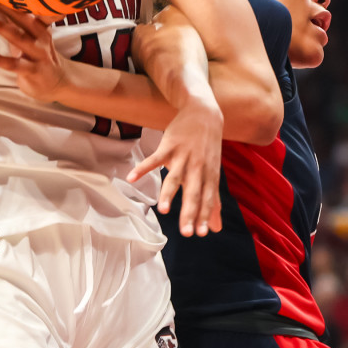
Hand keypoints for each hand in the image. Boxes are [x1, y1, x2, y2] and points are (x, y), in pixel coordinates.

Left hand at [0, 0, 67, 101]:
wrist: (59, 83)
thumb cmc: (38, 58)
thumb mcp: (33, 38)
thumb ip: (18, 23)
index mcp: (39, 26)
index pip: (21, 7)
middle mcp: (40, 36)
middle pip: (19, 16)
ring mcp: (38, 54)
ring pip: (17, 36)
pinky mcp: (34, 71)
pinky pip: (13, 64)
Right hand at [128, 98, 222, 236]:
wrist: (204, 114)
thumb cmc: (208, 148)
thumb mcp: (213, 173)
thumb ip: (214, 202)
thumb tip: (216, 228)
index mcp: (209, 175)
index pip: (208, 198)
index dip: (204, 215)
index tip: (201, 233)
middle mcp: (197, 167)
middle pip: (193, 192)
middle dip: (190, 212)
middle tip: (187, 233)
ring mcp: (183, 156)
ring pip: (175, 177)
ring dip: (169, 193)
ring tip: (163, 210)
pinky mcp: (169, 145)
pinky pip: (154, 158)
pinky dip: (142, 168)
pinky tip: (131, 178)